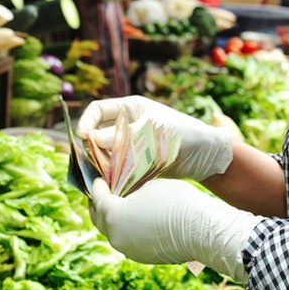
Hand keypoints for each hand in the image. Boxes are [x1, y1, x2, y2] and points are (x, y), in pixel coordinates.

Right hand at [78, 95, 232, 180]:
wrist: (206, 156)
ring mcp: (131, 144)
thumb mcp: (151, 131)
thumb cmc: (183, 133)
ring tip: (102, 172)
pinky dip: (112, 173)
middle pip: (98, 133)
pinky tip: (112, 180)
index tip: (82, 137)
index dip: (86, 121)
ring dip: (101, 161)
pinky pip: (117, 166)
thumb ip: (121, 135)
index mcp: (129, 109)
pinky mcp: (136, 163)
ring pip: (105, 152)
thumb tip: (91, 139)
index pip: (98, 110)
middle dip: (91, 145)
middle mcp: (127, 125)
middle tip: (90, 160)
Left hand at [90, 177, 259, 282]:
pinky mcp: (142, 256)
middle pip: (100, 219)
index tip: (99, 179)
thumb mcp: (148, 187)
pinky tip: (134, 219)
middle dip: (99, 204)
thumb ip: (130, 191)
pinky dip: (126, 229)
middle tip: (103, 192)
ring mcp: (128, 249)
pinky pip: (127, 240)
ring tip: (118, 205)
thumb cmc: (175, 201)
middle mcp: (116, 236)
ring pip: (113, 232)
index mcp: (114, 216)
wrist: (201, 229)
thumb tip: (124, 194)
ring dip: (112, 218)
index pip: (98, 199)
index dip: (97, 186)